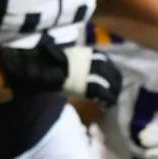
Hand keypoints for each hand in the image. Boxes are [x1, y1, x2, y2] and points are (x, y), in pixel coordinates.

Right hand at [0, 36, 120, 106]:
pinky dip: (106, 100)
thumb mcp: (67, 56)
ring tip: (111, 102)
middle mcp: (93, 60)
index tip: (112, 79)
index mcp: (88, 53)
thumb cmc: (50, 62)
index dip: (111, 72)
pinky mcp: (88, 84)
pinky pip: (103, 93)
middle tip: (115, 93)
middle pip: (112, 72)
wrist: (42, 66)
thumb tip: (78, 64)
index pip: (107, 61)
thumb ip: (76, 60)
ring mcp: (92, 72)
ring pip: (110, 84)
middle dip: (115, 83)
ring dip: (112, 94)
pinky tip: (105, 106)